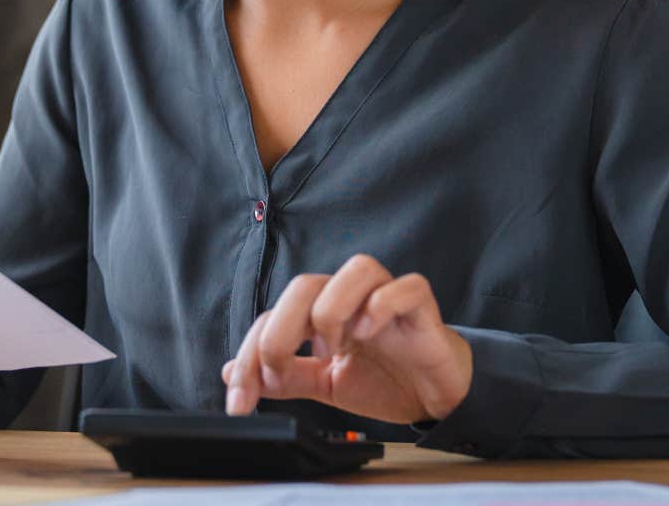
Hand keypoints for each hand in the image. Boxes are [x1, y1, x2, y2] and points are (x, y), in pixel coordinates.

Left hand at [221, 254, 471, 424]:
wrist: (437, 397)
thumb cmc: (385, 380)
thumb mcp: (326, 385)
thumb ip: (286, 377)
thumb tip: (232, 374)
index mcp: (323, 313)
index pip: (274, 316)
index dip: (250, 354)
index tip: (241, 400)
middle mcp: (351, 299)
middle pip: (306, 285)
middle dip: (281, 329)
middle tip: (278, 369)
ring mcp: (387, 298)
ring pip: (357, 269)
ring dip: (332, 309)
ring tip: (331, 349)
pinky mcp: (421, 307)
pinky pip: (405, 286)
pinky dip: (384, 304)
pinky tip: (370, 333)